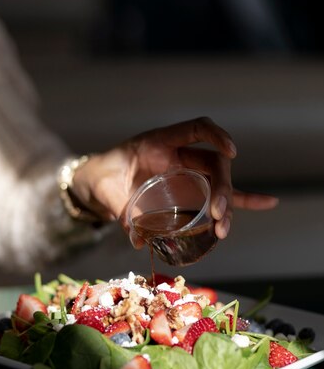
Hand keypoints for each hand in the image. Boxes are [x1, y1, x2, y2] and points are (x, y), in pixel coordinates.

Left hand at [71, 117, 277, 244]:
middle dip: (222, 189)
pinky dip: (244, 200)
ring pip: (218, 183)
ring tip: (224, 229)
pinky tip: (268, 203)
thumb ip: (123, 214)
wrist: (100, 181)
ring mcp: (188, 172)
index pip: (196, 129)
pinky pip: (220, 195)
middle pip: (214, 164)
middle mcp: (180, 155)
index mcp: (160, 143)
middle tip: (218, 215)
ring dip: (228, 205)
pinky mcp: (191, 191)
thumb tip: (138, 240)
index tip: (231, 154)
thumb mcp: (110, 192)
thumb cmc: (105, 178)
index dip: (216, 136)